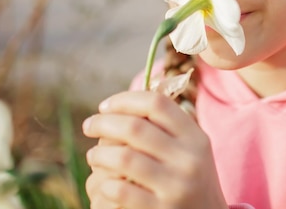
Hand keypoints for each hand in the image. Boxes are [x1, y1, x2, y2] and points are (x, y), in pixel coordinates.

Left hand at [82, 90, 228, 208]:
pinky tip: (102, 184)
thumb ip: (168, 126)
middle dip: (103, 123)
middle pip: (135, 127)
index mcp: (196, 138)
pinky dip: (103, 185)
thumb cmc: (190, 181)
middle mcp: (189, 160)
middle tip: (89, 125)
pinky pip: (119, 191)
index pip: (157, 104)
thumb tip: (133, 94)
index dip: (124, 100)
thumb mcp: (191, 151)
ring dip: (99, 154)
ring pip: (123, 158)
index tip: (105, 106)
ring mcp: (176, 187)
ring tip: (94, 155)